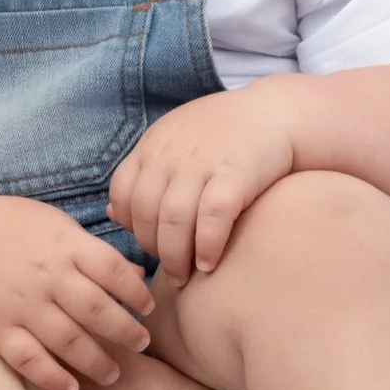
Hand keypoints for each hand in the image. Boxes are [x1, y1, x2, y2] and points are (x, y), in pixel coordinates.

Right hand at [0, 196, 153, 389]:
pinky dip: (52, 378)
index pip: (112, 272)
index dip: (136, 294)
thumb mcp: (57, 225)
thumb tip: (138, 276)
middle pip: (96, 311)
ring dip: (97, 361)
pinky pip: (28, 360)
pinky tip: (72, 389)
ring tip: (113, 373)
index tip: (148, 308)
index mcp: (64, 245)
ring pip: (68, 341)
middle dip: (126, 332)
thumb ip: (95, 252)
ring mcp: (20, 305)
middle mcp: (46, 276)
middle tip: (141, 344)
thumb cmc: (13, 227)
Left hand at [108, 85, 297, 282]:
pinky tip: (208, 263)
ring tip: (184, 277)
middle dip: (152, 248)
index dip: (130, 224)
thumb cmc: (223, 134)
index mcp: (153, 146)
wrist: (275, 112)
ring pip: (173, 219)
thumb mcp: (173, 142)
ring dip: (175, 256)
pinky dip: (206, 246)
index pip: (122, 193)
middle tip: (168, 269)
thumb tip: (114, 214)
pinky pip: (212, 217)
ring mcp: (202, 163)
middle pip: (144, 211)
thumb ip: (144, 175)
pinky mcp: (235, 173)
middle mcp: (171, 154)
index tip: (148, 241)